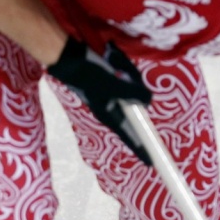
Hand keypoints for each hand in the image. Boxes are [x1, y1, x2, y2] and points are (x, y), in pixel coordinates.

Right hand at [47, 38, 152, 163]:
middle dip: (133, 83)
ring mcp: (113, 95)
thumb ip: (132, 94)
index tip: (151, 163)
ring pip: (133, 86)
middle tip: (121, 69)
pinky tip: (111, 57)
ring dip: (127, 70)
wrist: (67, 55)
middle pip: (136, 103)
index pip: (130, 135)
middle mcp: (112, 107)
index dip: (141, 148)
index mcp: (110, 114)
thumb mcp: (112, 84)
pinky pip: (126, 75)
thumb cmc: (87, 73)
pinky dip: (122, 65)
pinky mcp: (112, 81)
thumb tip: (148, 101)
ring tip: (113, 60)